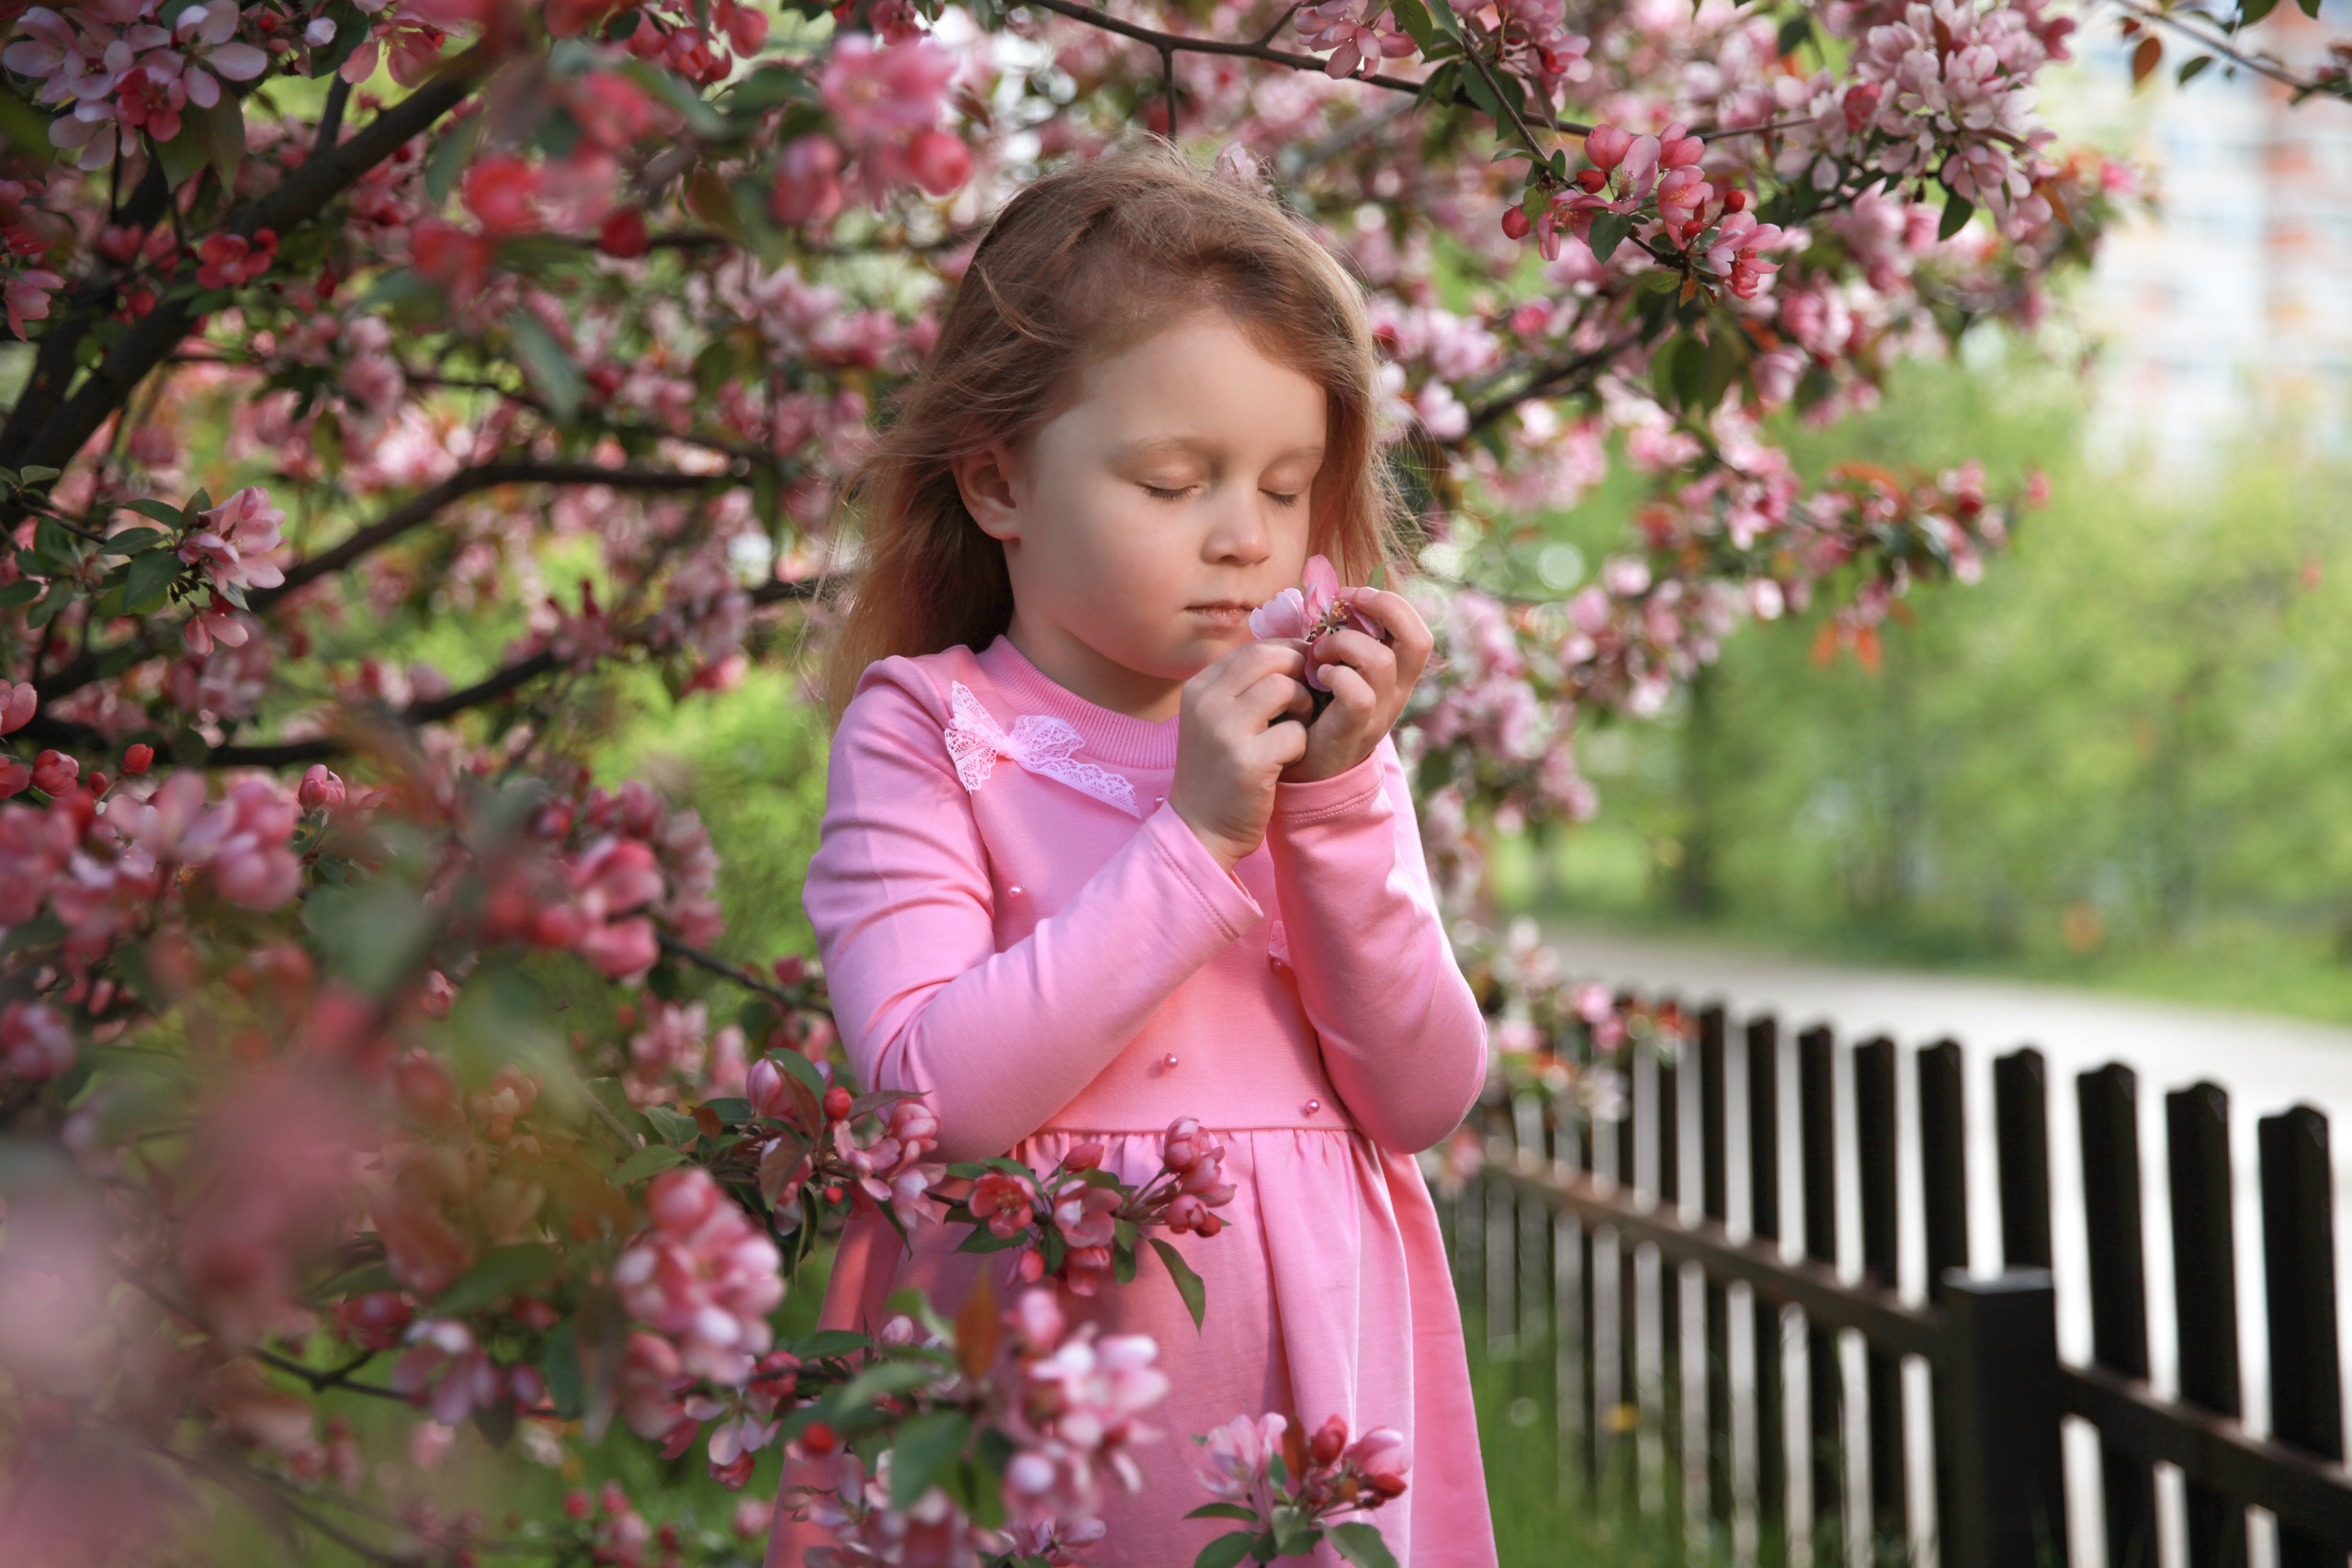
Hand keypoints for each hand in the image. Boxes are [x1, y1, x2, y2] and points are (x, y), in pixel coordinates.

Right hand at [1169, 641, 1313, 870]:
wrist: (1200, 829)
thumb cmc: (1219, 771)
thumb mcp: (1218, 720)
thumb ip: (1244, 686)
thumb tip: (1293, 652)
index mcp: (1198, 688)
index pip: (1253, 648)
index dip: (1288, 656)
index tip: (1303, 676)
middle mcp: (1205, 702)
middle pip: (1269, 658)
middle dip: (1300, 674)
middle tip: (1307, 699)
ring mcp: (1223, 731)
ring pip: (1284, 689)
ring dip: (1303, 707)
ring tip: (1295, 729)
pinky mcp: (1246, 762)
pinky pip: (1295, 733)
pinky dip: (1300, 745)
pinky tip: (1287, 760)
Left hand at [1285, 588, 1432, 782]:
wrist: (1309, 767)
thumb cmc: (1319, 707)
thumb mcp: (1341, 668)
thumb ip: (1344, 638)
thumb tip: (1329, 597)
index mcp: (1398, 674)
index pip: (1418, 631)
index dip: (1389, 603)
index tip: (1352, 595)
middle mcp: (1397, 692)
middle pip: (1419, 640)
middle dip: (1384, 607)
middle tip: (1346, 604)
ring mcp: (1380, 713)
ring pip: (1381, 662)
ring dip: (1343, 643)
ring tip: (1319, 652)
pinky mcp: (1355, 729)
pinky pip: (1358, 694)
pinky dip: (1335, 676)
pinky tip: (1317, 677)